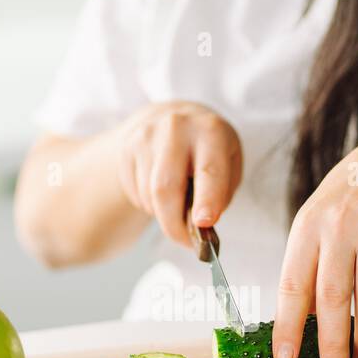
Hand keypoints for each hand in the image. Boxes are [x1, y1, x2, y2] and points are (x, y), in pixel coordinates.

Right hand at [116, 101, 243, 246]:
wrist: (175, 116)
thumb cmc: (209, 149)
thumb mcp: (230, 162)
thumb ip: (221, 192)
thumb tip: (202, 224)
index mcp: (211, 131)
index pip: (208, 171)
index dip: (207, 200)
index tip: (204, 223)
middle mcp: (177, 128)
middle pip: (166, 188)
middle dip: (174, 224)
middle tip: (185, 240)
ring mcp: (147, 136)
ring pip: (149, 195)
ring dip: (163, 213)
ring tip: (177, 204)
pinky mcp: (128, 147)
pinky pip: (136, 191)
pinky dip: (150, 203)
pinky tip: (161, 191)